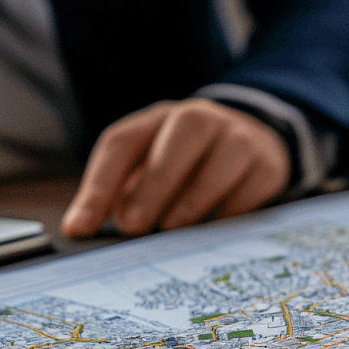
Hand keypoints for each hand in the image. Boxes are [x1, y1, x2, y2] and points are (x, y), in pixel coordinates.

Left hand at [61, 99, 289, 237]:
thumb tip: (85, 229)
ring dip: (193, 199)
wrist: (251, 143)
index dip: (97, 187)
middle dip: (153, 185)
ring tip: (173, 228)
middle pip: (179, 137)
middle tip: (133, 227)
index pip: (122, 143)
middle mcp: (199, 119)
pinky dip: (231, 211)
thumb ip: (120, 197)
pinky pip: (251, 187)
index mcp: (157, 120)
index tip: (80, 228)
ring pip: (222, 158)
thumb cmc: (186, 165)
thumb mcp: (148, 171)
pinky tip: (214, 227)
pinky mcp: (268, 163)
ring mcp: (239, 137)